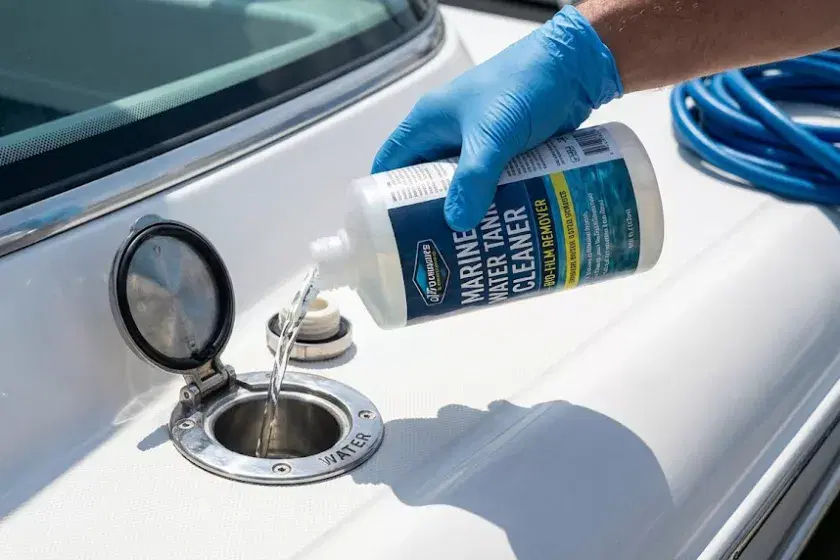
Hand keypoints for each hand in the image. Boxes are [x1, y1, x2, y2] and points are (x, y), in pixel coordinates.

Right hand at [371, 6, 623, 230]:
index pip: (391, 165)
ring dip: (465, 214)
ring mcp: (478, 144)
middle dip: (429, 216)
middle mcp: (447, 134)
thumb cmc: (525, 86)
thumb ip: (474, 178)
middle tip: (433, 252)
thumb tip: (456, 224)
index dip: (383, 200)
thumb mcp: (494, 134)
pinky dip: (492, 206)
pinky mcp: (506, 153)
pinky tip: (498, 231)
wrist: (578, 67)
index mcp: (429, 123)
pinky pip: (490, 186)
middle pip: (425, 184)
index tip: (388, 235)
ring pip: (461, 187)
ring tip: (467, 250)